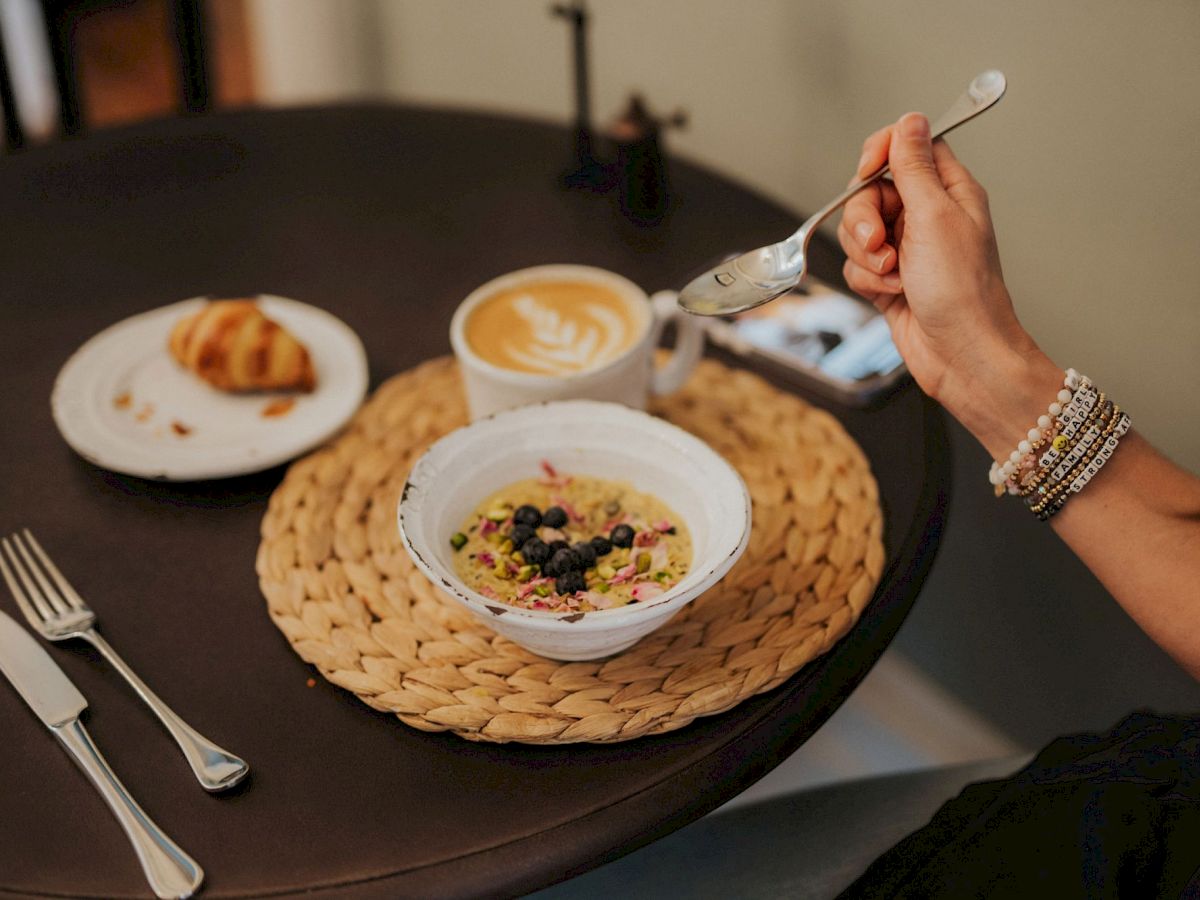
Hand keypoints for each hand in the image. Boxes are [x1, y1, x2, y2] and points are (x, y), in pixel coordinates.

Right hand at [837, 112, 1059, 456]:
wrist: (960, 354)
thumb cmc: (962, 291)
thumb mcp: (934, 215)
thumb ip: (914, 166)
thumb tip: (910, 119)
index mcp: (949, 190)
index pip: (907, 146)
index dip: (880, 153)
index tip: (867, 171)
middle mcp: (927, 215)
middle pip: (870, 190)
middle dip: (864, 218)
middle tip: (881, 242)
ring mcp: (906, 248)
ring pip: (857, 230)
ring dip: (865, 254)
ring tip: (892, 274)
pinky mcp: (889, 278)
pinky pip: (857, 265)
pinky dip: (867, 279)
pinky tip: (892, 293)